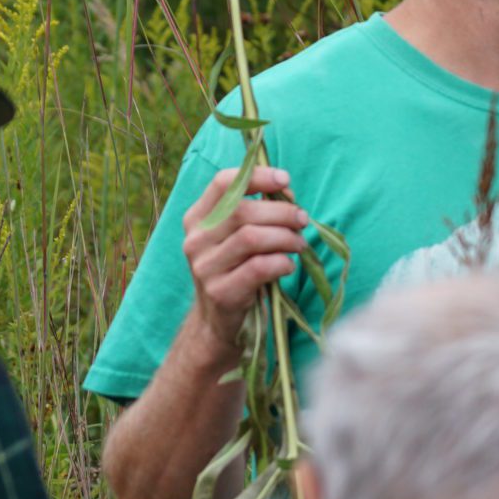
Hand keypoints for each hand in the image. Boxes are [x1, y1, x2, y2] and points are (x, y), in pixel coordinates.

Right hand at [183, 162, 306, 350]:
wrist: (218, 322)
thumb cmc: (237, 270)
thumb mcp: (238, 237)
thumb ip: (257, 211)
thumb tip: (287, 191)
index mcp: (197, 218)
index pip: (222, 183)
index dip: (257, 176)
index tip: (285, 180)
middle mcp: (195, 240)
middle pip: (242, 211)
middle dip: (281, 212)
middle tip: (302, 219)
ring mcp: (204, 268)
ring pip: (251, 238)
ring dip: (285, 237)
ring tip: (300, 244)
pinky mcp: (221, 293)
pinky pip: (258, 268)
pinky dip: (282, 262)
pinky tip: (289, 266)